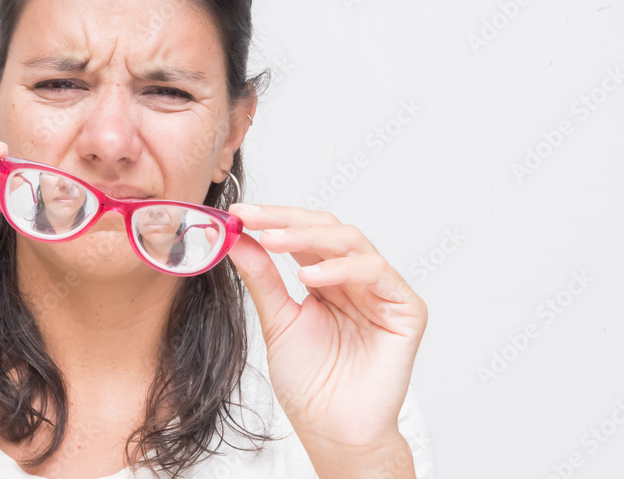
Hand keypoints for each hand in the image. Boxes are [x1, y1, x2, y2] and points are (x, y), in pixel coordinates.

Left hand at [226, 204, 427, 465]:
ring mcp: (383, 292)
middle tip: (251, 219)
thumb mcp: (277, 321)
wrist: (333, 430)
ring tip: (273, 242)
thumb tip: (236, 238)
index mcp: (327, 279)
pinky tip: (309, 276)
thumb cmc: (310, 383)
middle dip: (286, 220)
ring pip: (351, 241)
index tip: (237, 214)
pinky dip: (341, 268)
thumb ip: (262, 278)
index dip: (273, 219)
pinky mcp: (406, 309)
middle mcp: (356, 279)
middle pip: (327, 229)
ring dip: (309, 237)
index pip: (303, 234)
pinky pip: (376, 272)